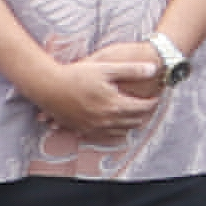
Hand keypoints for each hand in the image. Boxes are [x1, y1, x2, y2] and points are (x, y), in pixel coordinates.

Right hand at [33, 43, 164, 140]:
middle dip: (145, 115)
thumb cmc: (77, 74)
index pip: (142, 108)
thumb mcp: (106, 67)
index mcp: (114, 105)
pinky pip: (104, 138)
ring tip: (136, 115)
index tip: (157, 96)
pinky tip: (117, 128)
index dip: (152, 102)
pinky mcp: (82, 130)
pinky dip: (115, 134)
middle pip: (133, 122)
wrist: (48, 86)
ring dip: (131, 125)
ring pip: (121, 132)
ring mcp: (93, 128)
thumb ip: (132, 69)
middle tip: (149, 106)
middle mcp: (106, 120)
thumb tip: (154, 68)